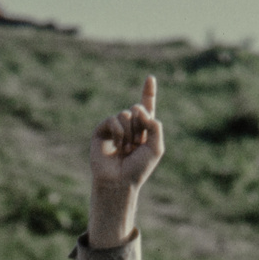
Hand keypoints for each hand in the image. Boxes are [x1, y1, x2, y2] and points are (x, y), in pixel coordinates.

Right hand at [90, 76, 163, 197]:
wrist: (119, 181)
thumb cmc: (138, 168)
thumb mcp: (156, 147)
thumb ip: (155, 125)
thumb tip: (138, 109)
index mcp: (143, 130)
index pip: (147, 108)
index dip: (148, 93)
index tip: (150, 78)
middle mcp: (129, 126)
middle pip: (137, 108)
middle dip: (140, 124)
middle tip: (136, 144)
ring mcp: (114, 128)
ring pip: (125, 113)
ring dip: (129, 132)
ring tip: (126, 149)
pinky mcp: (102, 130)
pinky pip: (113, 119)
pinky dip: (118, 132)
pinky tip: (117, 146)